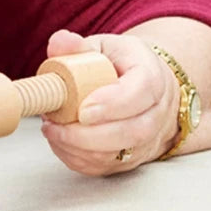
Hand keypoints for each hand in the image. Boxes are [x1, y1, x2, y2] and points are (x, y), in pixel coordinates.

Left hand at [39, 29, 179, 172]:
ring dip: (79, 148)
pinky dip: (79, 160)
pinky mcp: (133, 159)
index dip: (112, 104)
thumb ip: (78, 47)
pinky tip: (60, 142)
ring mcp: (148, 140)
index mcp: (152, 77)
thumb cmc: (120, 65)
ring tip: (52, 130)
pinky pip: (107, 167)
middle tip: (56, 125)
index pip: (140, 93)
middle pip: (132, 131)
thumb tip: (60, 42)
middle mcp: (157, 113)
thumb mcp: (103, 47)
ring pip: (120, 155)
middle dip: (89, 134)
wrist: (145, 89)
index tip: (82, 109)